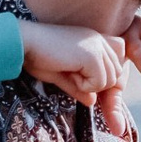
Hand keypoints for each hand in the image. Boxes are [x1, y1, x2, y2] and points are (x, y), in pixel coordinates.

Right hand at [21, 23, 140, 136]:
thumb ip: (79, 87)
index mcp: (94, 40)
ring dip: (88, 85)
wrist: (25, 43)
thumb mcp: (62, 74)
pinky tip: (67, 71)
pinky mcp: (92, 56)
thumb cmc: (37, 56)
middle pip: (115, 75)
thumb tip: (92, 101)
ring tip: (68, 71)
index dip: (100, 77)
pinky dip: (83, 85)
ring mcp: (98, 46)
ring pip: (110, 81)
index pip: (116, 65)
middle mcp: (99, 40)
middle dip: (95, 84)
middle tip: (71, 74)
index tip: (77, 74)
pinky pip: (99, 84)